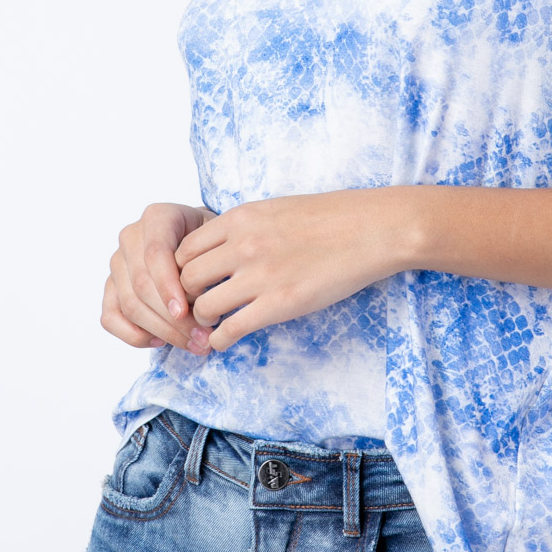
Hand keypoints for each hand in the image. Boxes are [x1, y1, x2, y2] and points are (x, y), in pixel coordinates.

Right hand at [102, 201, 217, 353]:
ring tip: (194, 344)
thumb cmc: (213, 243)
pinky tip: (160, 342)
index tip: (187, 312)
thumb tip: (205, 307)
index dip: (168, 286)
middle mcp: (131, 237)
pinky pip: (110, 317)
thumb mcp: (220, 243)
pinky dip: (134, 336)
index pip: (154, 253)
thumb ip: (211, 265)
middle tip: (203, 339)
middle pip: (141, 285)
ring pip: (129, 305)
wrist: (202, 243)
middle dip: (172, 319)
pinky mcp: (111, 288)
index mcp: (157, 217)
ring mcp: (117, 263)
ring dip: (162, 332)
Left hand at [173, 190, 409, 352]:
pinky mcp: (279, 304)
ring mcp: (260, 275)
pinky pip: (231, 329)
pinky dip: (220, 340)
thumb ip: (243, 227)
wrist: (371, 229)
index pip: (184, 248)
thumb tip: (220, 248)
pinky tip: (225, 341)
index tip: (190, 283)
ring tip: (210, 326)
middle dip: (185, 298)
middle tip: (194, 308)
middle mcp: (242, 245)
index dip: (180, 270)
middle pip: (186, 278)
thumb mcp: (276, 209)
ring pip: (203, 306)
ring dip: (202, 320)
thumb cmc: (331, 217)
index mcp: (240, 218)